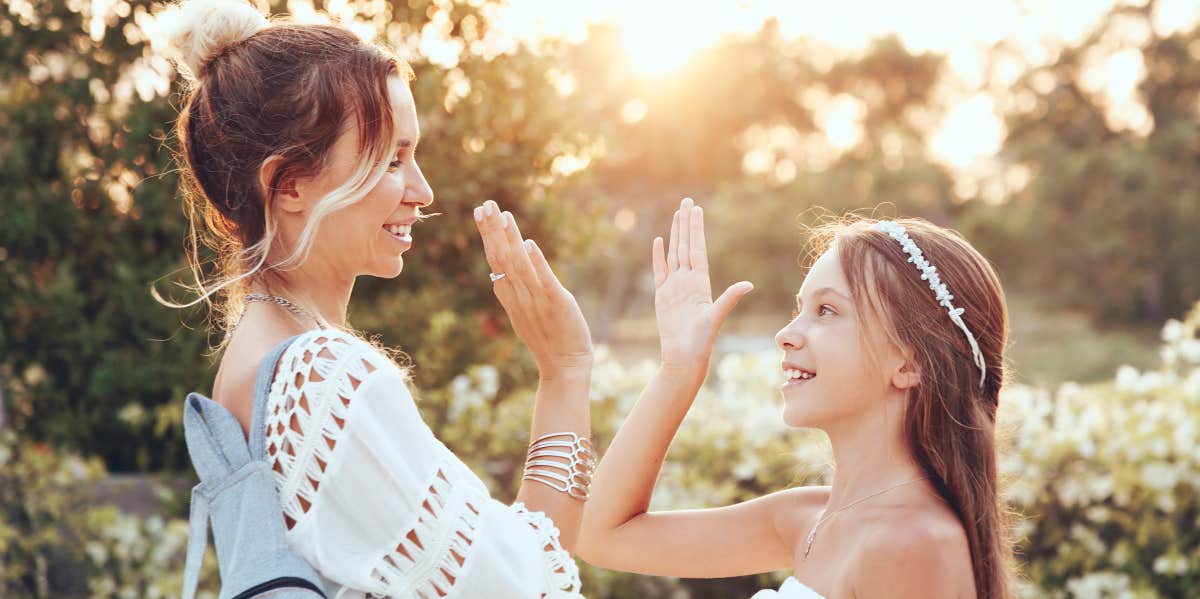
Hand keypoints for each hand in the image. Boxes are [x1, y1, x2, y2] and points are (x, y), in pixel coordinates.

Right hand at [474, 200, 592, 378]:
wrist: (564, 365)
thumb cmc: (547, 338)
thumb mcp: (524, 311)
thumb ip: (514, 290)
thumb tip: (504, 273)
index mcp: (510, 295)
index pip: (495, 259)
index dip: (488, 235)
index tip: (480, 211)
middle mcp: (519, 295)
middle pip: (501, 258)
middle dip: (492, 230)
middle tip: (484, 204)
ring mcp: (536, 299)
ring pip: (518, 265)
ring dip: (510, 239)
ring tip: (503, 215)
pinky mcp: (556, 303)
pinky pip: (544, 280)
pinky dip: (536, 262)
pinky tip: (529, 244)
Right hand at [652, 197, 752, 372]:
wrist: (683, 355)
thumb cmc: (701, 340)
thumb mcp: (716, 317)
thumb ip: (729, 298)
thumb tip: (748, 285)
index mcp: (700, 282)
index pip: (697, 248)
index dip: (696, 229)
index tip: (697, 210)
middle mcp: (688, 280)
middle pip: (685, 245)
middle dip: (686, 223)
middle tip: (687, 201)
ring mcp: (675, 286)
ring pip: (674, 253)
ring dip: (675, 233)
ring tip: (676, 214)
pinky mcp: (663, 295)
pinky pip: (660, 270)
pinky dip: (658, 256)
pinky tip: (659, 241)